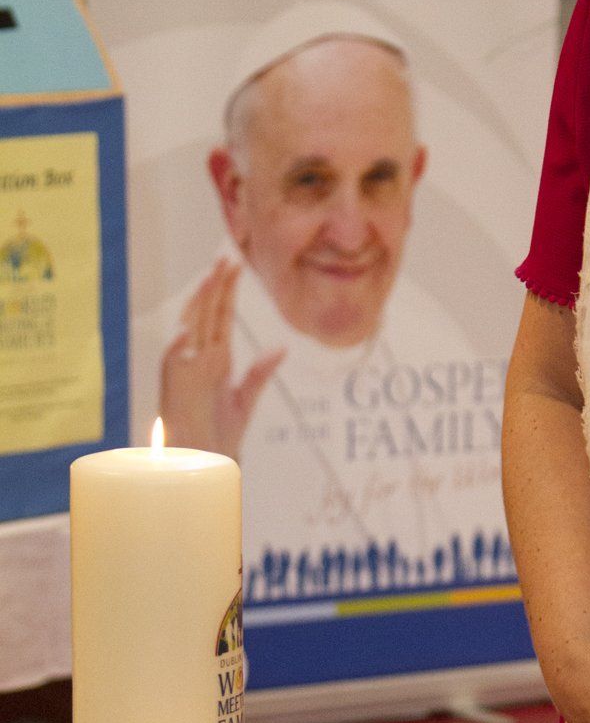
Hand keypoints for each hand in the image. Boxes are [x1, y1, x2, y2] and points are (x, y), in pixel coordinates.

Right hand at [159, 260, 284, 459]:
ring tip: (209, 280)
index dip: (228, 291)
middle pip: (208, 315)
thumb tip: (281, 347)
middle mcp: (200, 359)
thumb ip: (260, 373)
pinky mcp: (175, 386)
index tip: (236, 265)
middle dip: (216, 287)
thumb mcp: (245, 400)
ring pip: (192, 329)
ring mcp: (186, 369)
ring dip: (199, 305)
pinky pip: (174, 362)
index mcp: (218, 360)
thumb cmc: (220, 435)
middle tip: (226, 259)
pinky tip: (189, 330)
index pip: (223, 317)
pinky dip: (179, 345)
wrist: (205, 463)